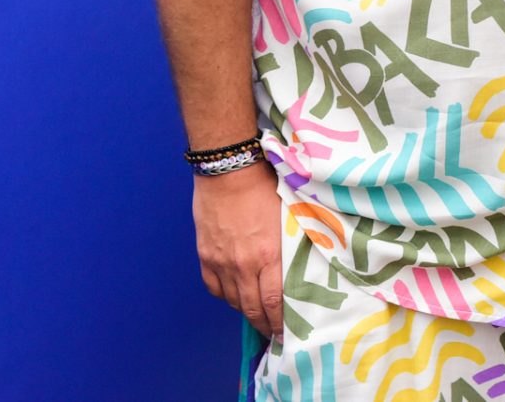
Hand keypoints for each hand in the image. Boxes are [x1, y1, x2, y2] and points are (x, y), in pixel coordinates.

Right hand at [192, 161, 284, 336]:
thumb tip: (299, 266)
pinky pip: (214, 287)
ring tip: (255, 315)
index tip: (285, 333)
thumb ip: (290, 245)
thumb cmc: (263, 187)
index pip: (274, 301)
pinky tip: (234, 295)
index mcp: (269, 255)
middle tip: (271, 333)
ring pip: (233, 300)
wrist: (229, 171)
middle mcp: (243, 264)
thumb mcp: (287, 217)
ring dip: (245, 311)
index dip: (279, 322)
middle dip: (263, 324)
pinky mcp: (205, 256)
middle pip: (252, 308)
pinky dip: (225, 295)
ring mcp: (221, 262)